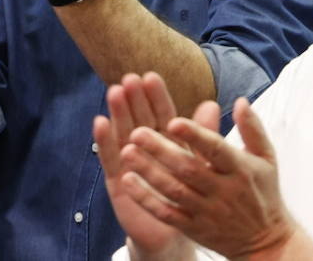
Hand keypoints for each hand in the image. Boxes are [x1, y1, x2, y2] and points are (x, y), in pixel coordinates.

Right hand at [93, 73, 191, 258]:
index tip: (151, 76)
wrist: (173, 234)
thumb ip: (204, 135)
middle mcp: (146, 148)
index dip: (157, 97)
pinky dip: (104, 141)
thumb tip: (212, 103)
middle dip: (135, 99)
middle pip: (140, 120)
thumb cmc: (187, 195)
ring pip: (124, 134)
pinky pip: (110, 160)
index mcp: (167, 142)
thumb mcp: (198, 164)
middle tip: (130, 79)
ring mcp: (130, 163)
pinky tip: (100, 122)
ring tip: (115, 92)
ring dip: (118, 113)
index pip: (162, 115)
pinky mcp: (118, 181)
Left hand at [117, 97, 299, 258]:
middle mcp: (223, 191)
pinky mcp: (194, 228)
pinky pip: (167, 214)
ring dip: (149, 172)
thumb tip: (241, 100)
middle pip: (188, 169)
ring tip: (126, 152)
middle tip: (136, 132)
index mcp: (240, 169)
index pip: (215, 149)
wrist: (265, 242)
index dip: (194, 136)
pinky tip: (128, 182)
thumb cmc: (263, 193)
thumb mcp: (266, 158)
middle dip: (161, 150)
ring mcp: (207, 212)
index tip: (172, 121)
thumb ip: (252, 128)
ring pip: (174, 191)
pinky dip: (147, 199)